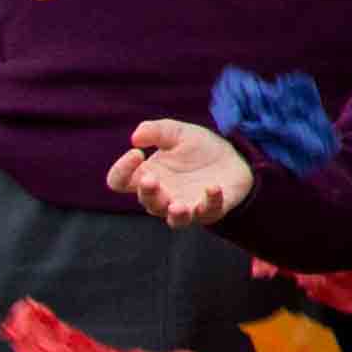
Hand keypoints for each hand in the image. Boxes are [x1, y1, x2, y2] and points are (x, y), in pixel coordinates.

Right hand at [106, 119, 255, 228]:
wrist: (232, 157)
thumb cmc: (196, 148)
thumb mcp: (177, 133)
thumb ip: (156, 131)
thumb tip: (135, 137)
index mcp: (146, 177)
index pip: (119, 181)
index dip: (121, 171)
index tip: (136, 153)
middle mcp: (162, 196)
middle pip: (147, 202)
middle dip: (148, 193)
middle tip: (151, 180)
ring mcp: (186, 206)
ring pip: (175, 220)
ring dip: (176, 214)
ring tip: (177, 206)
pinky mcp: (211, 210)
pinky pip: (209, 212)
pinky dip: (211, 202)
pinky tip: (213, 188)